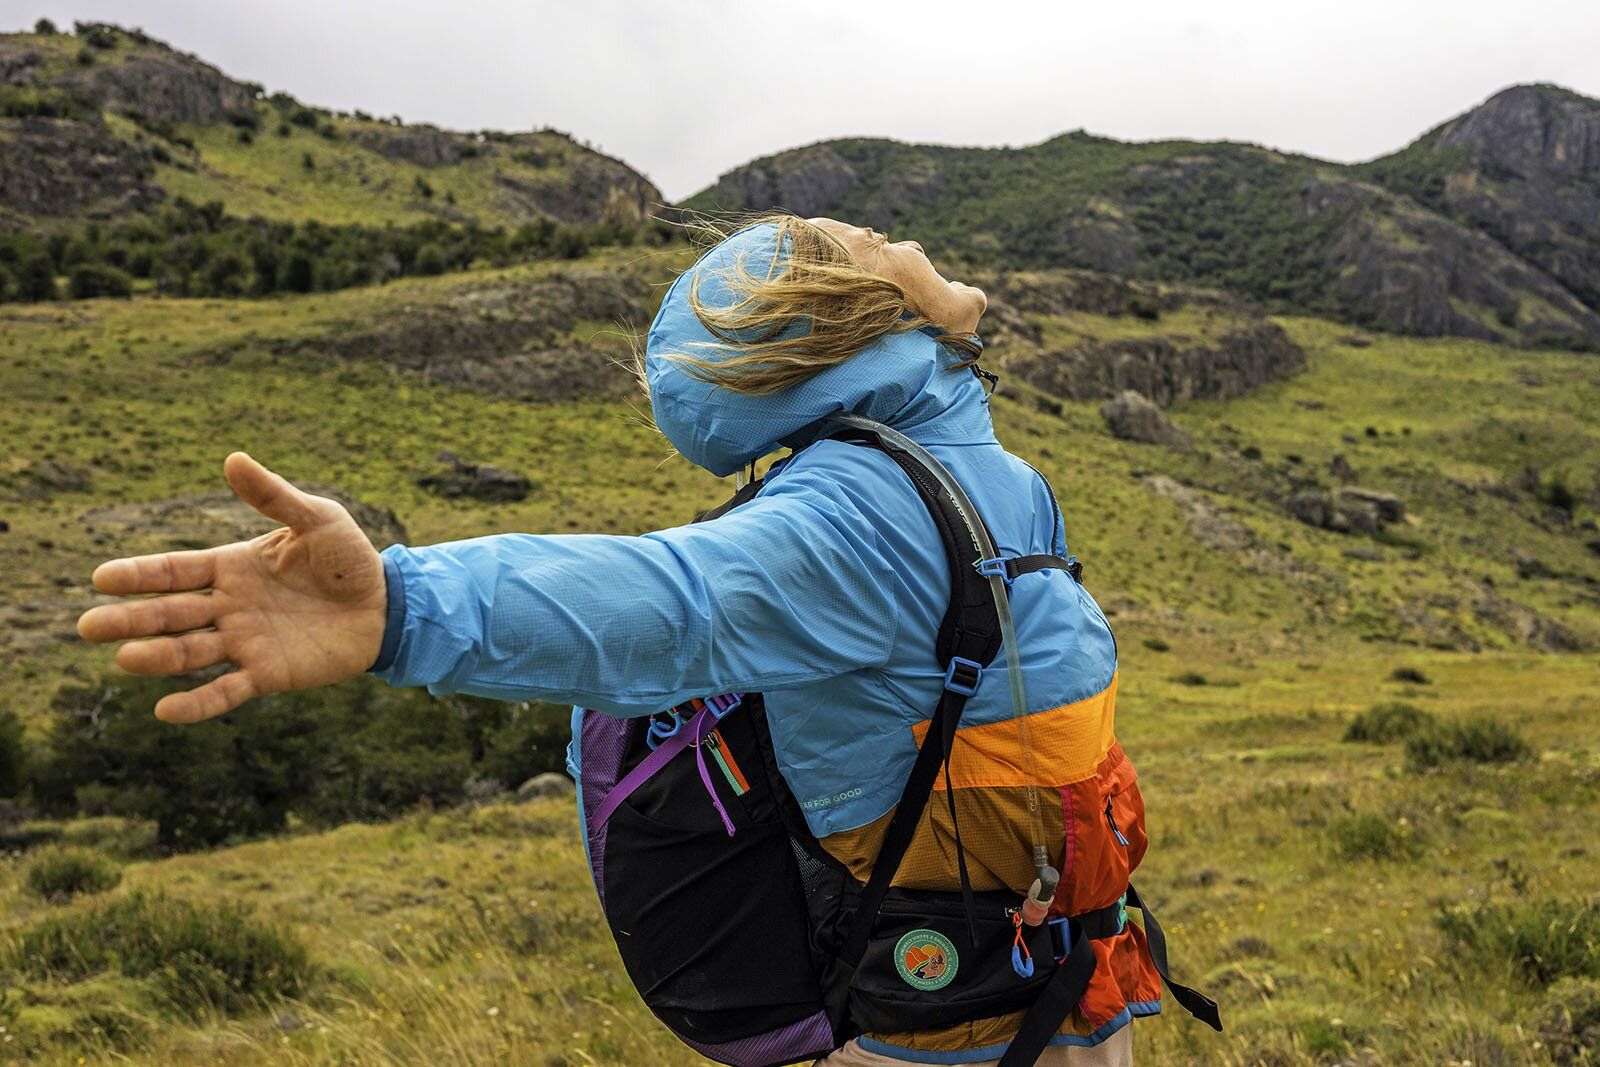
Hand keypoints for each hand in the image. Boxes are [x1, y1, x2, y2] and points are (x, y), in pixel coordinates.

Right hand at [77, 453, 388, 723]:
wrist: (387, 604)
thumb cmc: (348, 558)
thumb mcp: (316, 519)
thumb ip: (273, 496)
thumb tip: (233, 458)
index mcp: (231, 567)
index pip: (174, 571)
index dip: (138, 575)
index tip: (100, 579)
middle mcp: (229, 606)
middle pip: (169, 614)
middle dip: (130, 620)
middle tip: (88, 626)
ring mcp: (245, 642)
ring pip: (190, 652)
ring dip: (157, 657)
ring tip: (125, 660)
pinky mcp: (268, 674)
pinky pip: (227, 691)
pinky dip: (198, 703)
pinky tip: (165, 711)